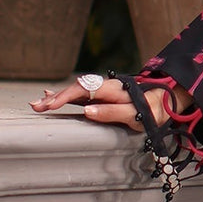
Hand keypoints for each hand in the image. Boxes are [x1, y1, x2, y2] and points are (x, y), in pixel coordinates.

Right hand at [30, 77, 187, 130]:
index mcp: (112, 89)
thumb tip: (87, 111)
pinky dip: (65, 96)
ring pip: (75, 92)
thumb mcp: (135, 115)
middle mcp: (104, 87)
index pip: (83, 90)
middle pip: (75, 90)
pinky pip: (80, 95)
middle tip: (37, 106)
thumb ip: (112, 112)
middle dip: (55, 98)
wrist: (165, 102)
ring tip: (38, 104)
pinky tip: (51, 97)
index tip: (51, 105)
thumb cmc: (152, 110)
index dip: (66, 97)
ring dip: (56, 98)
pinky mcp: (102, 97)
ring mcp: (102, 91)